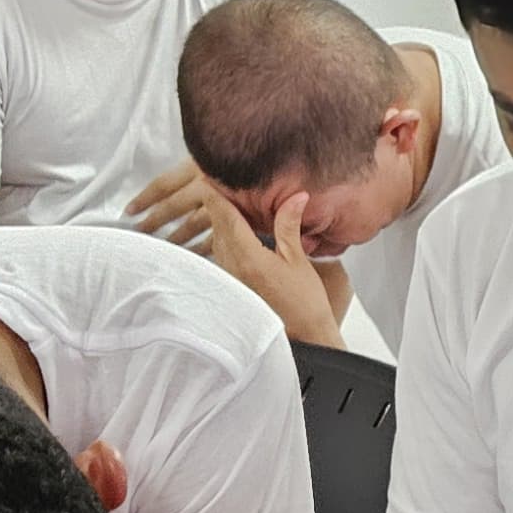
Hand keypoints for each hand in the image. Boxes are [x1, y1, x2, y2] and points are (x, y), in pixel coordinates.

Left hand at [133, 166, 342, 343]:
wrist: (302, 341)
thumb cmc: (304, 306)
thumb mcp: (299, 260)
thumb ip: (289, 226)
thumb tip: (294, 197)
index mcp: (247, 255)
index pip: (223, 213)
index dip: (214, 189)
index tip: (208, 170)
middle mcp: (231, 265)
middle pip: (215, 223)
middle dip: (215, 199)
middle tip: (216, 176)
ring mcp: (229, 276)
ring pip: (216, 237)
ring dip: (219, 217)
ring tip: (225, 198)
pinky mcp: (233, 285)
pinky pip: (222, 252)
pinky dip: (225, 235)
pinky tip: (236, 230)